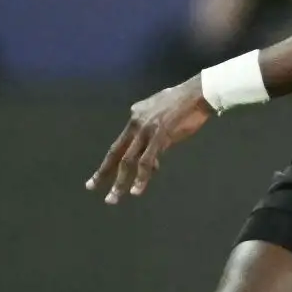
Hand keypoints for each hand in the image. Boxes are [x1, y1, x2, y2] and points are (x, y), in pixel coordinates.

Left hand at [87, 76, 211, 204]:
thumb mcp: (161, 114)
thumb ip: (154, 133)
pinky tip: (136, 190)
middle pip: (116, 152)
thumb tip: (154, 154)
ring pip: (128, 160)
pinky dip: (141, 177)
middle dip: (103, 172)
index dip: (112, 160)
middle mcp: (136, 123)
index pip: (121, 143)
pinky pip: (146, 161)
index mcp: (135, 116)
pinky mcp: (159, 136)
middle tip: (92, 187)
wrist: (199, 93)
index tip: (103, 174)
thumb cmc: (185, 102)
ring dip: (120, 181)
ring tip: (113, 198)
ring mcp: (146, 130)